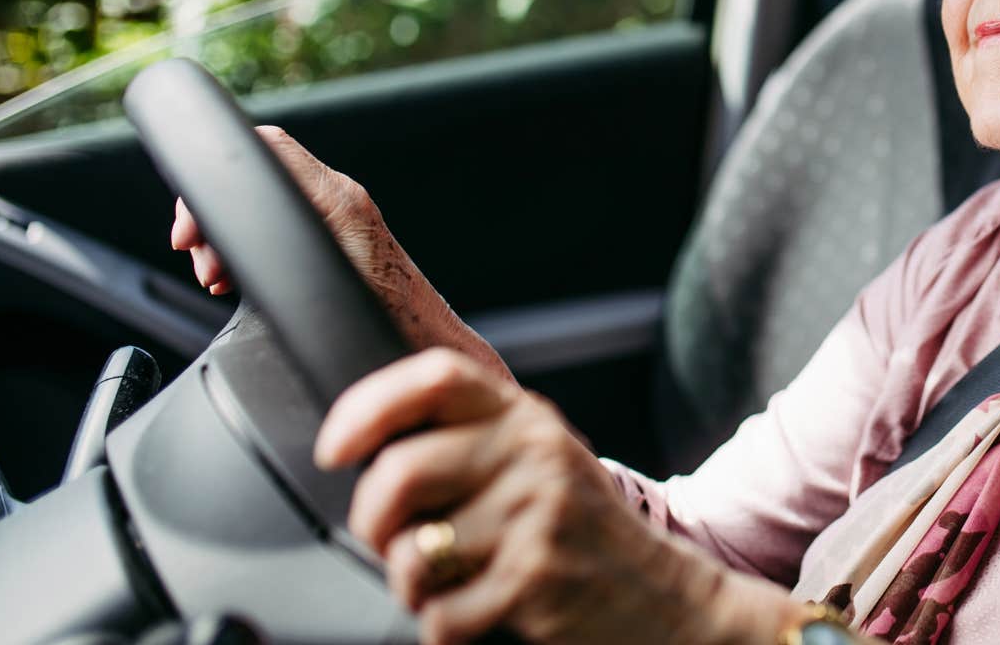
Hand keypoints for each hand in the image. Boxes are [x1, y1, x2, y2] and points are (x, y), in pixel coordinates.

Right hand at [169, 126, 510, 378]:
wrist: (428, 347)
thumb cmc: (385, 328)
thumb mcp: (319, 290)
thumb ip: (277, 251)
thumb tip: (230, 245)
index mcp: (337, 200)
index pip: (264, 147)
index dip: (211, 183)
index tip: (190, 235)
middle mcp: (343, 199)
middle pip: (255, 174)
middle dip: (213, 220)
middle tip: (205, 266)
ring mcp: (344, 215)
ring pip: (265, 201)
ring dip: (228, 238)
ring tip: (218, 278)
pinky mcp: (341, 236)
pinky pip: (283, 220)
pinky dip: (252, 246)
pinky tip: (240, 280)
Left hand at [316, 348, 809, 643]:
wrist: (665, 598)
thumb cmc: (581, 533)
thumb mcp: (539, 461)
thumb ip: (473, 438)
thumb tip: (365, 446)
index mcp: (526, 418)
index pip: (433, 378)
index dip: (367, 407)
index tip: (334, 449)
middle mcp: (533, 455)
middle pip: (399, 472)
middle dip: (370, 522)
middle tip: (386, 541)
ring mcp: (537, 516)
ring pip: (410, 553)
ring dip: (408, 584)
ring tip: (441, 584)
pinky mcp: (534, 580)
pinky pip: (439, 614)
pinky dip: (443, 626)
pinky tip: (476, 613)